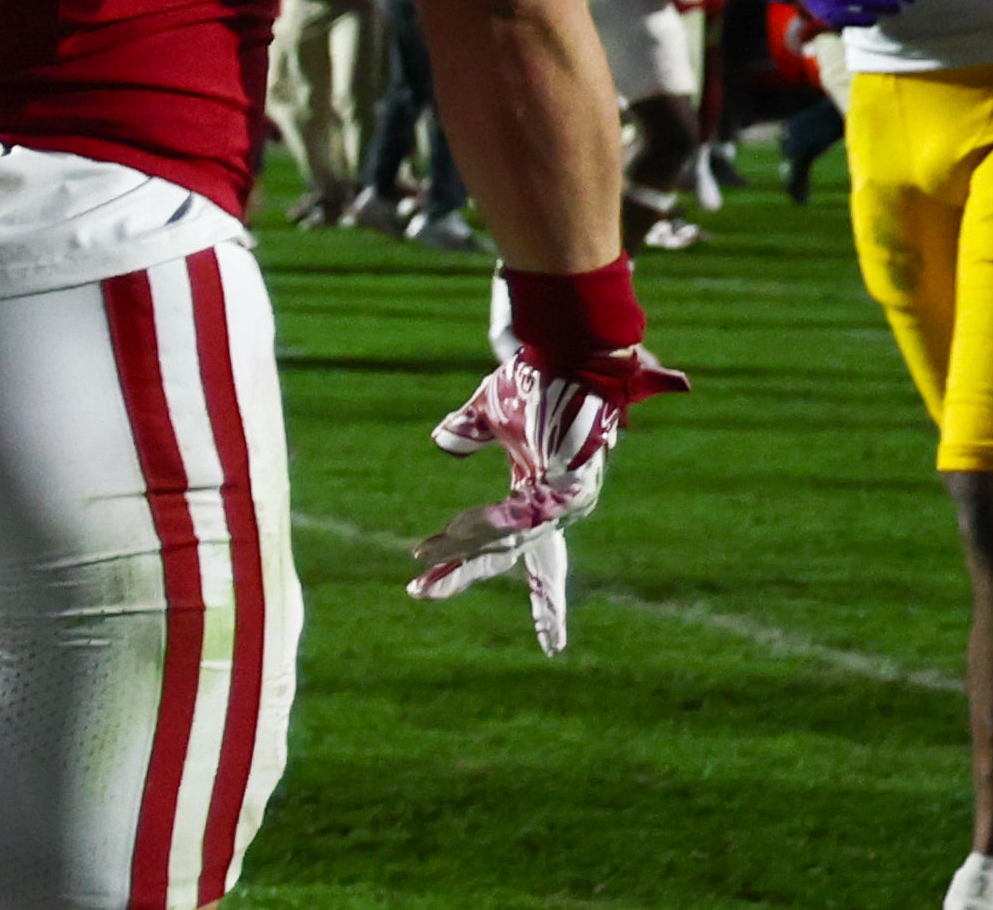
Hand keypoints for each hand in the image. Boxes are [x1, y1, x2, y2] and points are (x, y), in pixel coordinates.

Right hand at [406, 270, 686, 654]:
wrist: (572, 350)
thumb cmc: (539, 375)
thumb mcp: (490, 408)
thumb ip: (468, 429)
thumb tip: (442, 443)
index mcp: (544, 495)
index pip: (530, 553)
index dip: (527, 590)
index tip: (544, 641)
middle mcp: (561, 506)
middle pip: (513, 556)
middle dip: (467, 577)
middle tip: (422, 596)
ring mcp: (568, 500)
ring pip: (505, 539)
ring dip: (460, 551)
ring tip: (421, 563)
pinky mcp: (568, 488)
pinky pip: (517, 517)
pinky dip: (485, 527)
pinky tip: (454, 534)